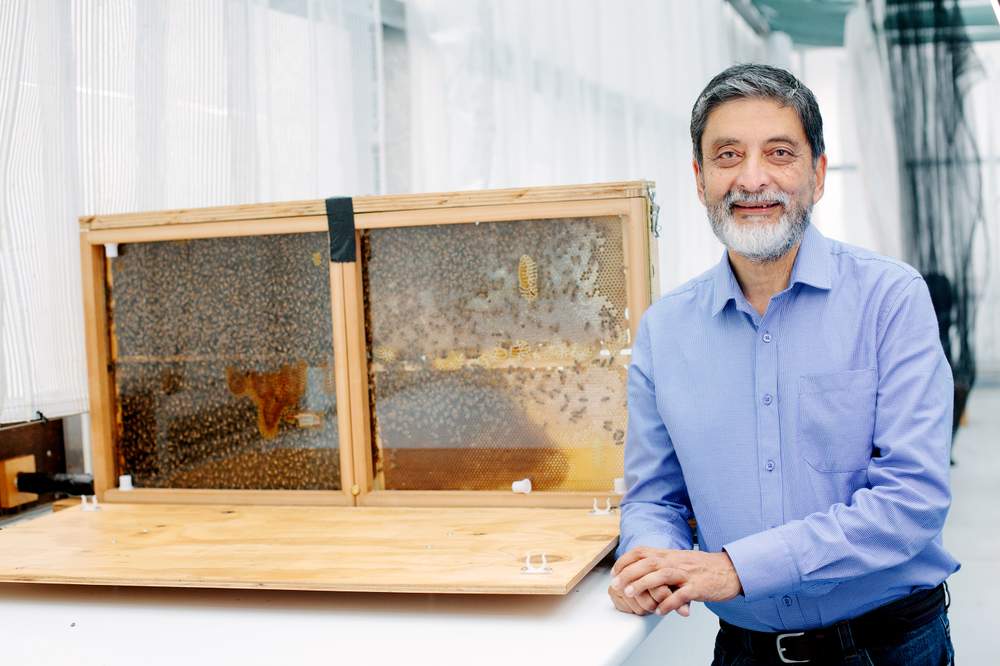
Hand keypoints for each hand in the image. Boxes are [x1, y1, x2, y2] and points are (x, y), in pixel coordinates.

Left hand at [611, 547, 742, 615]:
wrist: (731, 570)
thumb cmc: (703, 568)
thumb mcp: (680, 561)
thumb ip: (662, 565)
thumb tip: (641, 571)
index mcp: (670, 554)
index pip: (642, 551)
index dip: (626, 560)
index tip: (615, 572)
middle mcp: (676, 561)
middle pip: (649, 562)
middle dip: (629, 573)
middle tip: (616, 585)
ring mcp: (688, 574)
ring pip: (662, 575)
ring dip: (644, 584)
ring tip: (631, 593)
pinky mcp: (699, 587)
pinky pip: (682, 595)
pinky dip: (669, 603)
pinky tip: (659, 610)